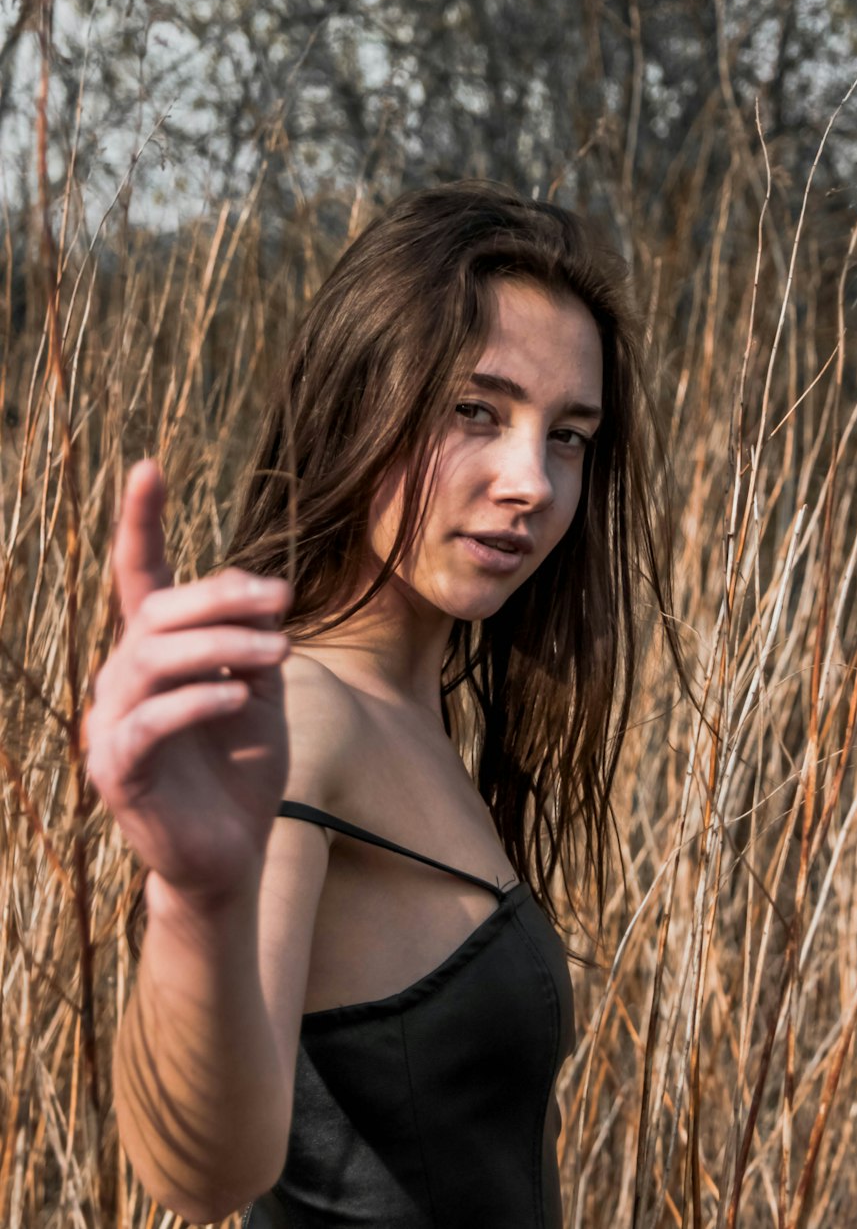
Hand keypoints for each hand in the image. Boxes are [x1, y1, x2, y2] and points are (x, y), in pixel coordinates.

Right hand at [84, 460, 293, 904]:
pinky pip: (148, 721)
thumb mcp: (262, 694)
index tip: (148, 466)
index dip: (140, 522)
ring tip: (279, 647)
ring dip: (221, 645)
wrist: (234, 852)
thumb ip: (256, 647)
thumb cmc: (243, 767)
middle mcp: (123, 677)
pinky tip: (239, 696)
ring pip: (152, 659)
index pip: (139, 577)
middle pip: (157, 611)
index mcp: (155, 651)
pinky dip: (196, 700)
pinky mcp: (116, 769)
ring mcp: (112, 723)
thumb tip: (265, 601)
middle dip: (221, 596)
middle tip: (283, 599)